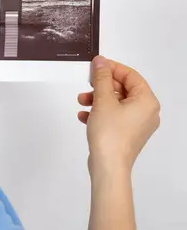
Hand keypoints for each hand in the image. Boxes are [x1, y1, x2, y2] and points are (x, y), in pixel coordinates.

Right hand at [78, 56, 159, 177]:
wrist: (108, 167)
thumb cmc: (110, 134)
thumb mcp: (103, 100)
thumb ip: (101, 78)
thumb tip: (101, 62)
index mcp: (147, 101)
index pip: (131, 75)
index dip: (112, 68)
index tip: (96, 65)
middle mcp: (147, 112)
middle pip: (123, 89)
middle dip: (102, 86)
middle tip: (88, 84)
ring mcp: (138, 125)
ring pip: (117, 103)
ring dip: (98, 99)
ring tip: (82, 102)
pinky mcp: (127, 135)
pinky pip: (114, 117)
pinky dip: (100, 113)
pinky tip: (84, 116)